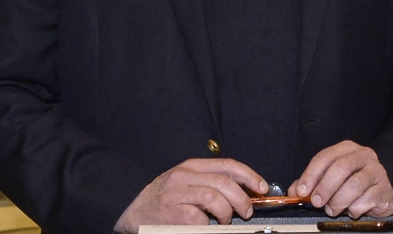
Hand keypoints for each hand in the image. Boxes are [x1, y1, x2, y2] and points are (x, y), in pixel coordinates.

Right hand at [114, 158, 268, 232]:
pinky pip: (198, 218)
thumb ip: (210, 182)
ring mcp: (176, 194)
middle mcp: (184, 176)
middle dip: (242, 199)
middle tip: (246, 211)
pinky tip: (205, 225)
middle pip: (224, 183)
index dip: (249, 176)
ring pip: (214, 198)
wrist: (130, 210)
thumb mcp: (187, 182)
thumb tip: (244, 191)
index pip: (228, 165)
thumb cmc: (163, 199)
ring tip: (225, 220)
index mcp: (192, 166)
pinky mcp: (170, 213)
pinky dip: (207, 224)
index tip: (261, 188)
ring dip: (226, 213)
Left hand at [290, 140, 392, 218]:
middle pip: (341, 167)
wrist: (381, 194)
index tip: (301, 191)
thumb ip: (312, 183)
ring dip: (339, 201)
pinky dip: (355, 208)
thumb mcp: (331, 180)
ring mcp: (376, 171)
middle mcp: (363, 156)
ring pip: (355, 184)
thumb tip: (294, 191)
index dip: (311, 174)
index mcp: (347, 149)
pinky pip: (367, 199)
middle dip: (325, 187)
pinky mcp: (384, 188)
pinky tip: (351, 211)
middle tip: (316, 202)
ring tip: (332, 210)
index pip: (325, 157)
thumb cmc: (353, 184)